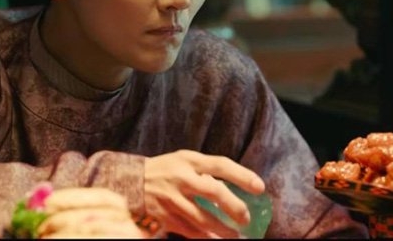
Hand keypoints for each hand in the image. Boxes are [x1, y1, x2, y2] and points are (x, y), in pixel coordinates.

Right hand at [143, 149, 265, 238]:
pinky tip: (215, 240)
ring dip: (222, 229)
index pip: (220, 165)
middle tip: (246, 217)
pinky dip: (204, 238)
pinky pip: (189, 231)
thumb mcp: (185, 161)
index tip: (260, 187)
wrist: (131, 180)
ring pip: (202, 217)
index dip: (242, 176)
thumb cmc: (166, 170)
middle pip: (213, 192)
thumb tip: (234, 188)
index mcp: (189, 160)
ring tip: (235, 236)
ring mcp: (172, 198)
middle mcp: (182, 177)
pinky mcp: (165, 216)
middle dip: (234, 206)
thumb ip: (206, 171)